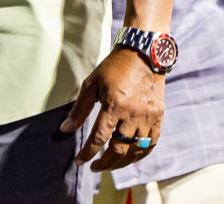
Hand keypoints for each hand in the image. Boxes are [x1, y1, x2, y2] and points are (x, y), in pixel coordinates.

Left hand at [61, 48, 163, 171]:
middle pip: (119, 149)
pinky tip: (129, 157)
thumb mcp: (91, 84)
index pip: (99, 138)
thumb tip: (65, 129)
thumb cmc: (113, 68)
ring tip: (109, 164)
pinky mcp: (158, 118)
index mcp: (114, 105)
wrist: (142, 55)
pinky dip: (139, 154)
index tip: (79, 161)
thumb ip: (79, 109)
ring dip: (121, 162)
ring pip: (135, 150)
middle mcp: (133, 114)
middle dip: (105, 163)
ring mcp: (148, 117)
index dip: (88, 153)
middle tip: (94, 167)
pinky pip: (151, 144)